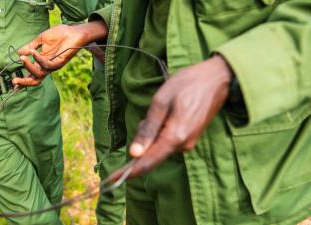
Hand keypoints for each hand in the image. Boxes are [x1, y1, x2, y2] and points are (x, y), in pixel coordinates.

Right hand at [14, 20, 107, 86]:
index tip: (13, 83)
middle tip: (14, 81)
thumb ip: (30, 46)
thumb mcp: (41, 39)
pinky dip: (39, 59)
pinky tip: (33, 52)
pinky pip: (48, 65)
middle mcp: (47, 66)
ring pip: (40, 73)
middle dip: (25, 82)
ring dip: (29, 67)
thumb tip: (19, 53)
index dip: (23, 80)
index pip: (31, 74)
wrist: (73, 31)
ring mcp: (54, 65)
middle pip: (35, 80)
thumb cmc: (59, 35)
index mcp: (42, 62)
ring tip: (22, 58)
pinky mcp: (60, 62)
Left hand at [123, 55, 232, 177]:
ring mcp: (189, 143)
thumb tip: (134, 153)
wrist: (217, 78)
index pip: (148, 162)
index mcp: (175, 137)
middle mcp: (183, 146)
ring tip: (161, 109)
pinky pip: (168, 141)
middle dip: (142, 141)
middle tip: (147, 115)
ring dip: (152, 134)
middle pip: (152, 154)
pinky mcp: (191, 138)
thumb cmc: (187, 84)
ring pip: (159, 147)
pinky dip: (160, 132)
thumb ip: (148, 129)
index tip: (112, 179)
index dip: (128, 172)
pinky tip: (166, 114)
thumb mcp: (161, 101)